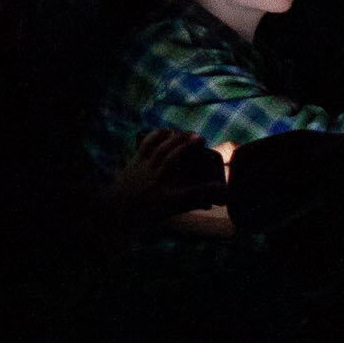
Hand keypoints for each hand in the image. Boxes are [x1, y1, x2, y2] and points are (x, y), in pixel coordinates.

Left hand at [106, 128, 226, 221]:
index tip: (225, 188)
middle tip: (202, 138)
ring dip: (175, 140)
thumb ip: (191, 204)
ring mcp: (145, 171)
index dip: (210, 191)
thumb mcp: (170, 211)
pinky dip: (156, 137)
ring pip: (161, 151)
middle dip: (188, 147)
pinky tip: (167, 131)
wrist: (118, 210)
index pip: (192, 194)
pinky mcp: (136, 162)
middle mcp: (156, 182)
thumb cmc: (147, 211)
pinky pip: (145, 147)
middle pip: (173, 161)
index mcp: (166, 198)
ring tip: (188, 133)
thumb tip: (211, 202)